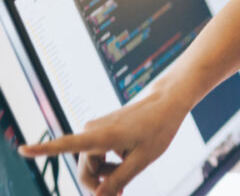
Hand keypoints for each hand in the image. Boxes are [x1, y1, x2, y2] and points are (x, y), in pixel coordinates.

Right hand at [19, 87, 188, 195]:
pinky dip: (111, 161)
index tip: (22, 149)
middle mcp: (93, 130)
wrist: (167, 102)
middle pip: (85, 170)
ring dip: (109, 171)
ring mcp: (96, 128)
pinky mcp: (101, 129)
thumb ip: (119, 179)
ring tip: (131, 166)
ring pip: (93, 162)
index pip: (67, 145)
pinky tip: (129, 157)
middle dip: (100, 184)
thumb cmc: (158, 128)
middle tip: (120, 193)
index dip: (43, 150)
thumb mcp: (143, 160)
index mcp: (102, 136)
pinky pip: (99, 153)